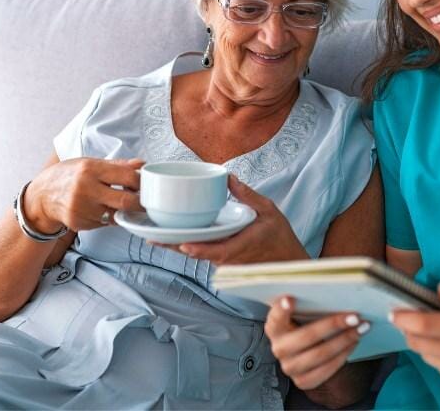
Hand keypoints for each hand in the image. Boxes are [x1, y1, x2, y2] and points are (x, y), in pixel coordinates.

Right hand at [26, 157, 144, 231]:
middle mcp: (86, 189)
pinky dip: (109, 218)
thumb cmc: (69, 175)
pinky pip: (104, 224)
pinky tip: (103, 210)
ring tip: (122, 204)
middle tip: (144, 201)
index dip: (141, 182)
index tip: (145, 184)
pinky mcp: (79, 223)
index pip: (128, 177)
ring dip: (124, 212)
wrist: (41, 195)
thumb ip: (118, 165)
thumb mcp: (90, 163)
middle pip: (126, 201)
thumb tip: (142, 164)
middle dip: (140, 203)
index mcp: (91, 169)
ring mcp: (82, 209)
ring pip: (116, 215)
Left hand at [152, 174, 308, 263]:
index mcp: (240, 246)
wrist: (288, 261)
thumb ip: (247, 196)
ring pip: (196, 254)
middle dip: (174, 245)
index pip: (215, 251)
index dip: (198, 249)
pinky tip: (171, 237)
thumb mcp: (269, 210)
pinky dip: (187, 246)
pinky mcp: (222, 260)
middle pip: (197, 253)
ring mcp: (223, 261)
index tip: (182, 244)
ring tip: (154, 236)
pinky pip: (202, 254)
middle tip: (151, 237)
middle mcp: (228, 258)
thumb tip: (228, 178)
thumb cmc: (280, 237)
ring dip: (177, 246)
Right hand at [265, 296, 369, 389]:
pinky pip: (327, 369)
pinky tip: (354, 342)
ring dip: (345, 340)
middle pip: (307, 336)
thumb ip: (309, 306)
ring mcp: (289, 366)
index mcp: (275, 327)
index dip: (282, 309)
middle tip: (354, 316)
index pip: (276, 317)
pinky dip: (343, 354)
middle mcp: (279, 348)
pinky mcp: (303, 381)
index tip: (291, 299)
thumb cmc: (306, 326)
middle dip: (333, 325)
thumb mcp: (303, 314)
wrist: (307, 353)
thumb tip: (334, 293)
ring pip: (320, 354)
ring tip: (361, 328)